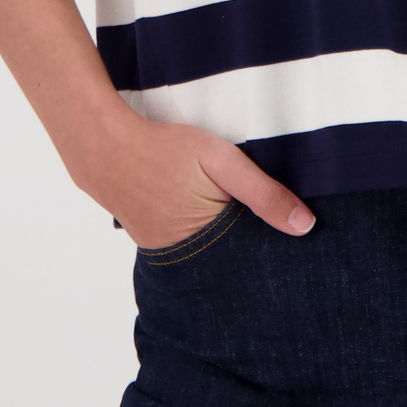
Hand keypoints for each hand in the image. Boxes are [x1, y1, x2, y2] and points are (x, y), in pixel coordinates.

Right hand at [71, 110, 316, 245]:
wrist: (100, 147)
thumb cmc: (163, 148)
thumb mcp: (220, 160)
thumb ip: (262, 191)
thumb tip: (305, 226)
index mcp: (208, 241)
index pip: (254, 257)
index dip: (273, 247)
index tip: (295, 244)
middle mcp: (185, 257)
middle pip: (231, 260)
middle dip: (250, 249)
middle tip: (263, 228)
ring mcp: (164, 251)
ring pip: (208, 254)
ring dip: (223, 242)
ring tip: (234, 221)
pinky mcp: (151, 240)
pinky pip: (185, 245)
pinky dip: (199, 235)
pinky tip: (202, 214)